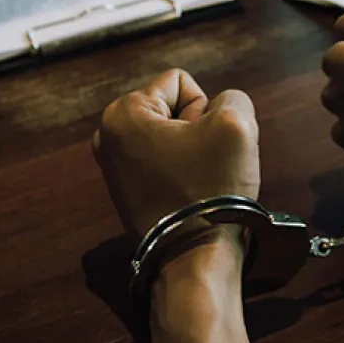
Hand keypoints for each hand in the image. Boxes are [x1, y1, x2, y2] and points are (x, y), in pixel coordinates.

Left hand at [95, 69, 261, 342]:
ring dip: (196, 153)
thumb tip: (218, 113)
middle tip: (204, 166)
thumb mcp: (237, 124)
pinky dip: (185, 174)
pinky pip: (168, 164)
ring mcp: (114, 167)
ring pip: (175, 138)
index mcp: (121, 114)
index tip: (204, 146)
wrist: (195, 259)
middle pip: (174, 109)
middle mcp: (107, 137)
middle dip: (199, 131)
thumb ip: (233, 98)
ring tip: (199, 182)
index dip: (206, 109)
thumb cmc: (211, 191)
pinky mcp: (127, 191)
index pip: (181, 83)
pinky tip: (191, 196)